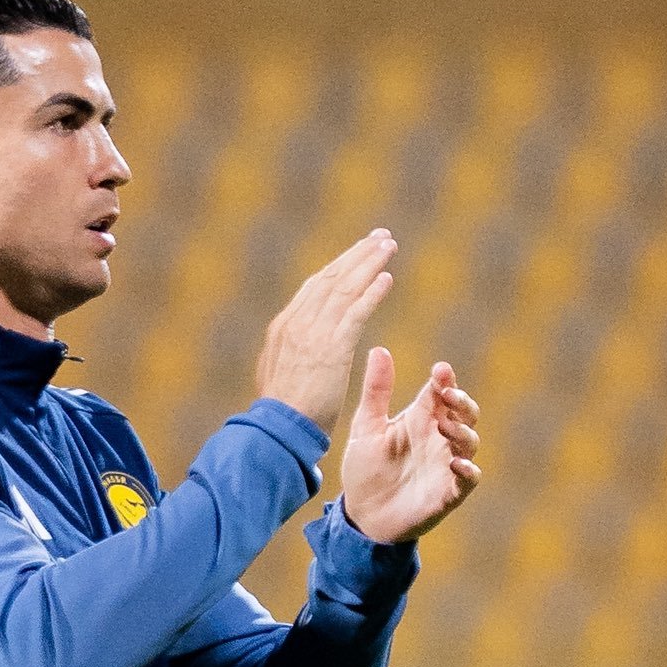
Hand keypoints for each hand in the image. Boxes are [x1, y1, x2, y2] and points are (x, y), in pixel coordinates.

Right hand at [253, 230, 397, 438]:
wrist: (278, 430)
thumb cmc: (282, 412)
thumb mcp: (279, 372)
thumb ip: (292, 351)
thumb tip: (301, 344)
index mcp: (284, 326)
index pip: (315, 287)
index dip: (339, 266)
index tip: (358, 252)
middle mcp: (297, 322)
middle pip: (331, 277)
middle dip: (357, 254)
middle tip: (380, 236)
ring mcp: (313, 333)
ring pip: (344, 288)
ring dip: (368, 264)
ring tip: (388, 246)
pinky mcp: (332, 348)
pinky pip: (356, 312)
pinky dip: (371, 292)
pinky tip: (387, 278)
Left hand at [337, 352, 479, 547]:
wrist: (361, 516)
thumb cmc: (366, 470)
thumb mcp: (367, 427)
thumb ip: (376, 391)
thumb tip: (379, 349)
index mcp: (421, 420)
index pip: (441, 393)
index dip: (445, 380)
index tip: (440, 370)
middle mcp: (438, 439)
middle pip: (465, 413)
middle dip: (462, 401)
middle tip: (447, 395)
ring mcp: (446, 465)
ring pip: (470, 442)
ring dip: (462, 431)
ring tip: (444, 425)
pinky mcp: (449, 492)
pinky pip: (469, 479)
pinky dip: (468, 470)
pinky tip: (456, 463)